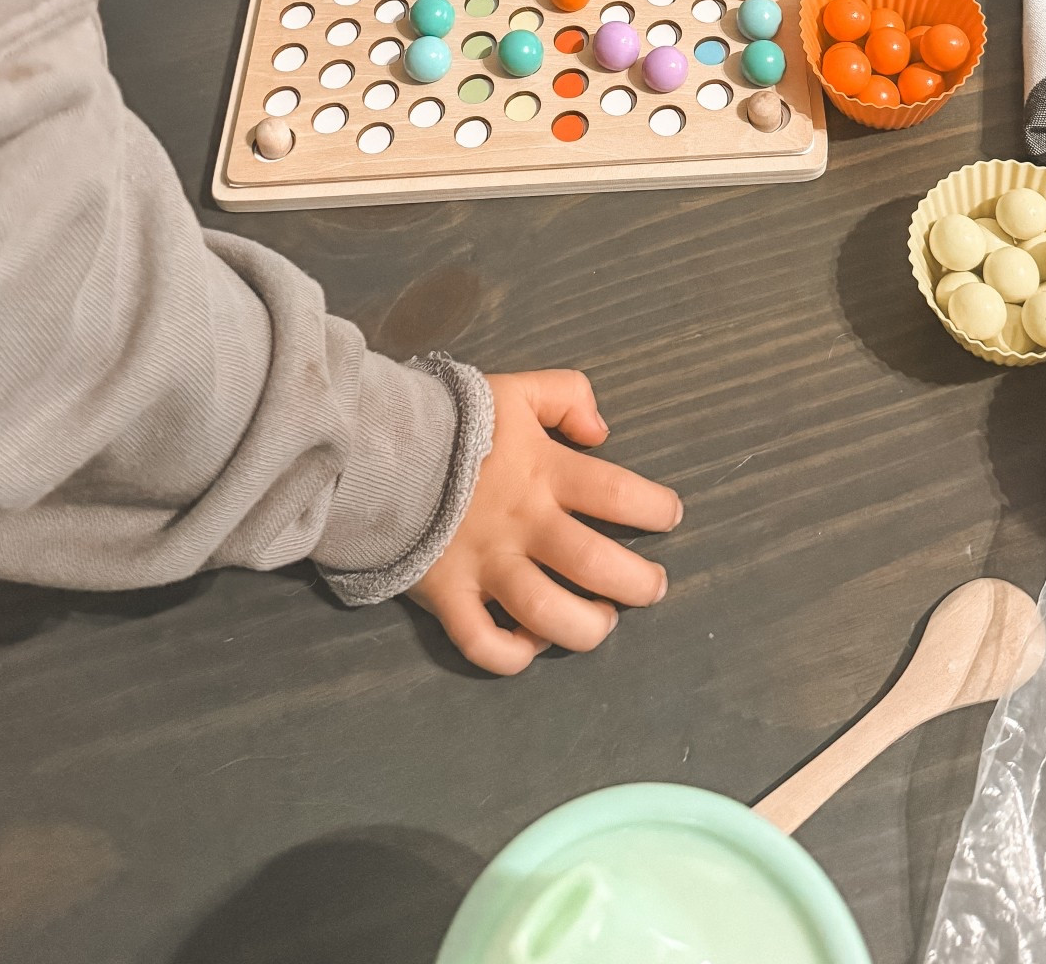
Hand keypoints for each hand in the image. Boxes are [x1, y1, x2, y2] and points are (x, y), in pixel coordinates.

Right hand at [408, 370, 681, 675]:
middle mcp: (523, 525)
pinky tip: (532, 644)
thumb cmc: (452, 419)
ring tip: (603, 618)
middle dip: (639, 582)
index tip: (668, 516)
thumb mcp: (516, 388)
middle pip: (597, 565)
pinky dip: (513, 656)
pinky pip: (482, 644)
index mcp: (545, 472)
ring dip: (587, 626)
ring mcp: (485, 565)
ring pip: (547, 614)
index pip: (619, 493)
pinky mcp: (448, 595)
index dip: (655, 508)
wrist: (376, 446)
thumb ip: (568, 395)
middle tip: (652, 585)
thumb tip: (602, 431)